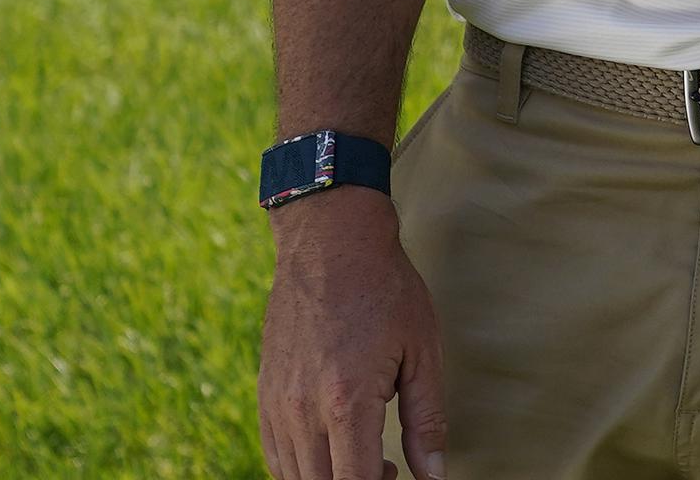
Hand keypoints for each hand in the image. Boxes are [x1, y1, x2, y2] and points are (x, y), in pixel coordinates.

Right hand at [258, 189, 446, 479]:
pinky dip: (303, 466)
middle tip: (391, 470)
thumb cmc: (385, 290)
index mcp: (347, 402)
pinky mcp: (264, 394)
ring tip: (368, 457)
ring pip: (294, 476)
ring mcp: (277, 404)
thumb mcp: (422, 350)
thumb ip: (427, 419)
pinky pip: (276, 454)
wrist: (330, 243)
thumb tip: (435, 474)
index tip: (400, 479)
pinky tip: (334, 447)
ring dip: (330, 479)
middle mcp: (303, 411)